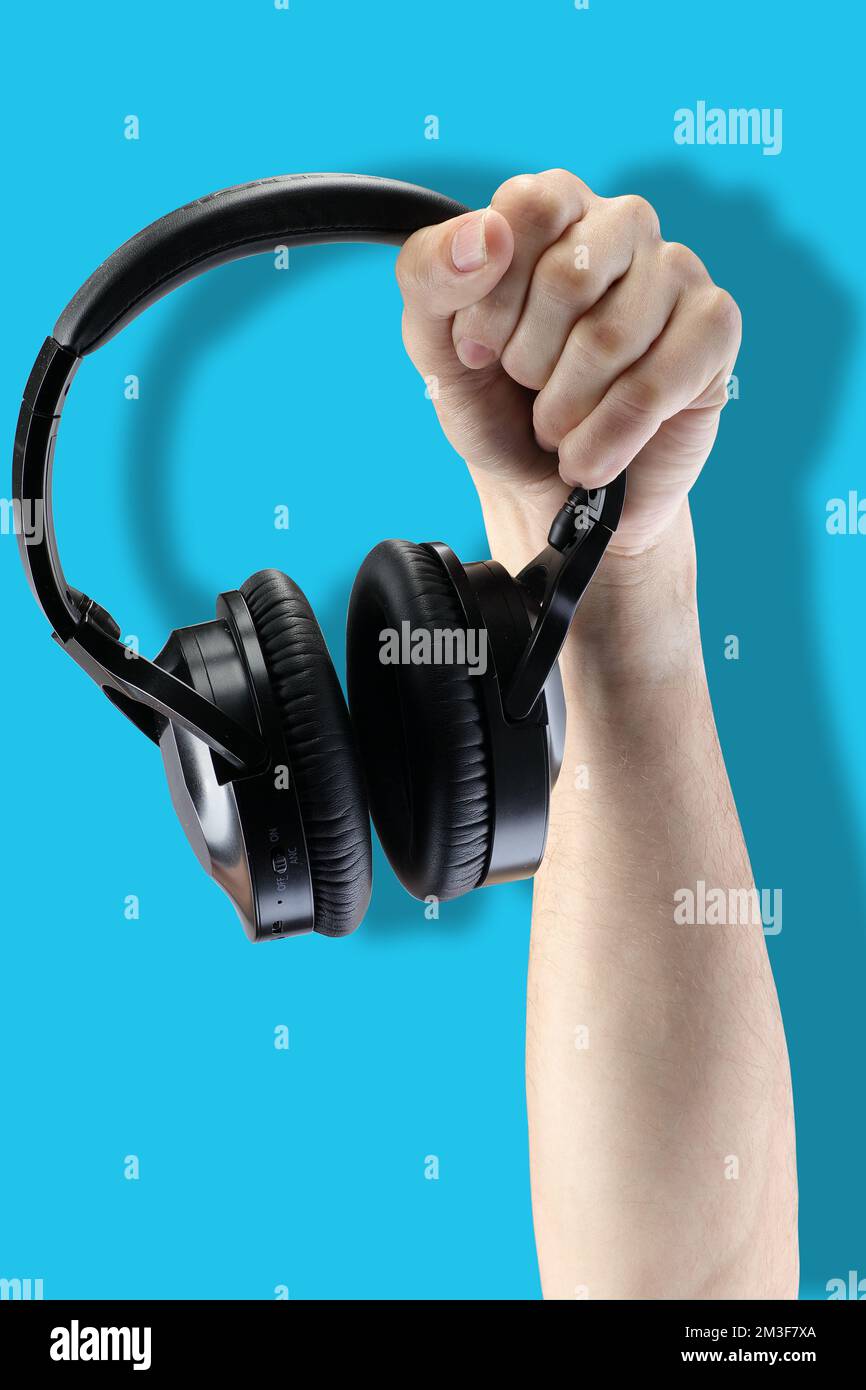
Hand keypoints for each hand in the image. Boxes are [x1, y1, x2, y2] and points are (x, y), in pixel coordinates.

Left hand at [396, 169, 740, 555]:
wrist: (547, 493)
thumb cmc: (497, 407)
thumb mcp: (435, 346)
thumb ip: (430, 276)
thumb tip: (486, 234)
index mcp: (553, 208)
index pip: (528, 208)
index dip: (493, 299)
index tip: (478, 350)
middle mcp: (622, 224)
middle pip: (570, 275)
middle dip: (527, 362)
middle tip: (527, 390)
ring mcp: (677, 272)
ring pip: (608, 339)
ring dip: (562, 410)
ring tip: (557, 427)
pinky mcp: (714, 331)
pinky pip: (652, 388)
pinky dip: (604, 440)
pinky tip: (590, 456)